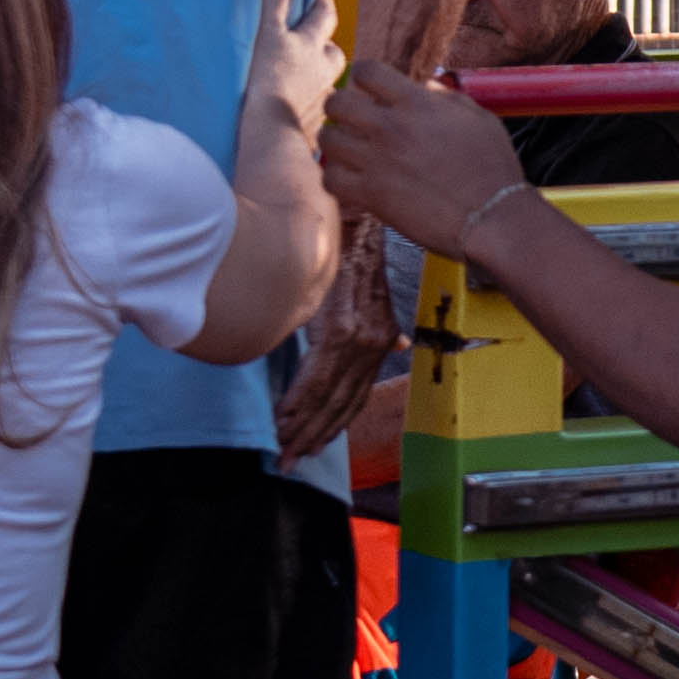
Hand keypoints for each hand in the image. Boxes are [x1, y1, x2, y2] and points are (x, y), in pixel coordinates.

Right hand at [238, 0, 336, 167]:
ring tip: (303, 79)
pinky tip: (297, 113)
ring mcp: (321, 101)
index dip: (322, 4)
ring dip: (318, 78)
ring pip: (327, 84)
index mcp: (313, 46)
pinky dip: (308, 108)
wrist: (271, 139)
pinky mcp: (313, 128)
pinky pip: (316, 113)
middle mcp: (324, 72)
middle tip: (312, 39)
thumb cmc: (267, 81)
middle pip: (334, 52)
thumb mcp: (268, 30)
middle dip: (324, 44)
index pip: (325, 16)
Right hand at [271, 226, 411, 463]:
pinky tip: (283, 419)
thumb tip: (396, 347)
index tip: (312, 447)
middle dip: (313, 437)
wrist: (349, 217)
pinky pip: (315, 377)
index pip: (354, 394)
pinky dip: (298, 402)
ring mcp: (357, 338)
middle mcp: (373, 342)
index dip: (333, 424)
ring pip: (327, 396)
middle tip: (289, 461)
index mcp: (379, 338)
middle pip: (340, 403)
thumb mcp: (373, 289)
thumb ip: (382, 324)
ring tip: (282, 448)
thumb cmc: (352, 249)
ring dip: (301, 426)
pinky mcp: (338, 329)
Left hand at [319, 58, 531, 259]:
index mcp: (416, 104)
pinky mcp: (371, 196)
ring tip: (348, 149)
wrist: (492, 218)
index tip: (368, 89)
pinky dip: (336, 178)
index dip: (362, 76)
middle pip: (336, 103)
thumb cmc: (492, 168)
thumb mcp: (478, 118)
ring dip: (335, 142)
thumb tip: (425, 86)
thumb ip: (446, 97)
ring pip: (327, 140)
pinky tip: (351, 179)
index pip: (366, 71)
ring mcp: (377, 162)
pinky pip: (331, 179)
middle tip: (351, 119)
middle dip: (340, 107)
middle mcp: (390, 128)